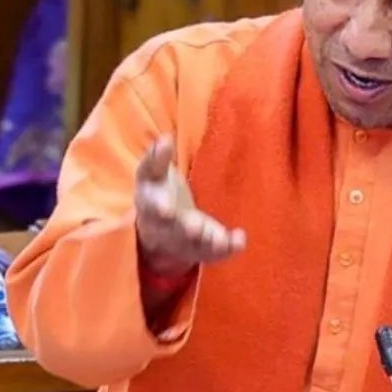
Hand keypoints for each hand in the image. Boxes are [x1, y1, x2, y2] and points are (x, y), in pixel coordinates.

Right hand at [134, 136, 246, 275]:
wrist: (156, 233)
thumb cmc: (157, 194)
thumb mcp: (151, 175)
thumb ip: (156, 158)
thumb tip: (165, 138)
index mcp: (151, 207)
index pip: (152, 208)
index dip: (159, 208)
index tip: (165, 208)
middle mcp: (166, 229)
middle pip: (175, 232)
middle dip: (186, 230)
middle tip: (195, 227)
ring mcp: (185, 242)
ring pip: (196, 246)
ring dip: (209, 242)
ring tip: (221, 237)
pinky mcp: (202, 249)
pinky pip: (215, 252)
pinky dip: (228, 248)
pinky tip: (240, 239)